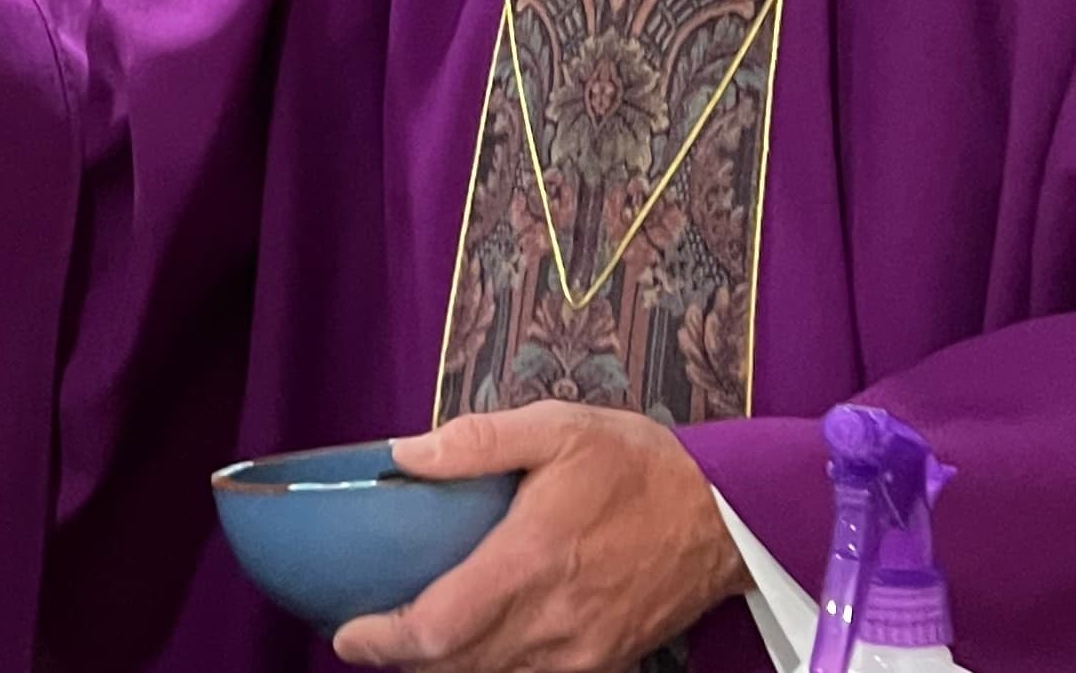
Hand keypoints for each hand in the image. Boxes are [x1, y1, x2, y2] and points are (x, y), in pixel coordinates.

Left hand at [332, 402, 747, 672]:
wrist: (728, 516)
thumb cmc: (638, 466)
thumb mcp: (558, 427)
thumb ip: (477, 441)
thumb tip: (403, 455)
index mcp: (530, 563)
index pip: (438, 630)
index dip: (383, 642)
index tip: (348, 632)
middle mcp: (552, 622)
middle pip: (455, 667)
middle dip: (403, 657)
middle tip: (368, 628)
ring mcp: (581, 652)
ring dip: (445, 665)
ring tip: (413, 634)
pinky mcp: (604, 663)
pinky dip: (493, 670)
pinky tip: (476, 643)